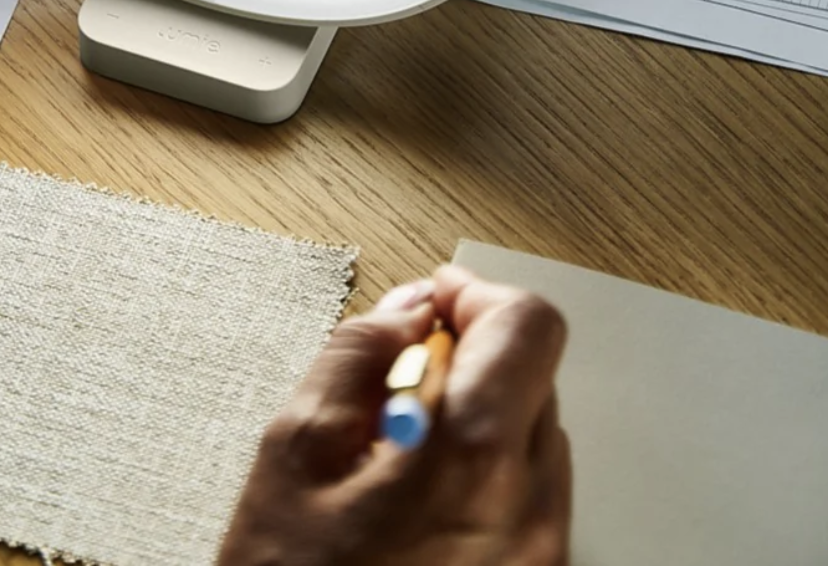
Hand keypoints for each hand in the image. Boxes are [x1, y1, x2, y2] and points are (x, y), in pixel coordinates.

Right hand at [218, 267, 569, 565]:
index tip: (436, 301)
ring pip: (535, 435)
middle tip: (400, 375)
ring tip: (399, 449)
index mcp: (470, 461)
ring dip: (478, 413)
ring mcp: (542, 555)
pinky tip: (419, 498)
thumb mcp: (292, 453)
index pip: (528, 326)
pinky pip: (530, 494)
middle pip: (536, 375)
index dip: (477, 295)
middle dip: (471, 354)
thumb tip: (407, 307)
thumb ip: (354, 354)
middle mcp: (528, 510)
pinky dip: (486, 470)